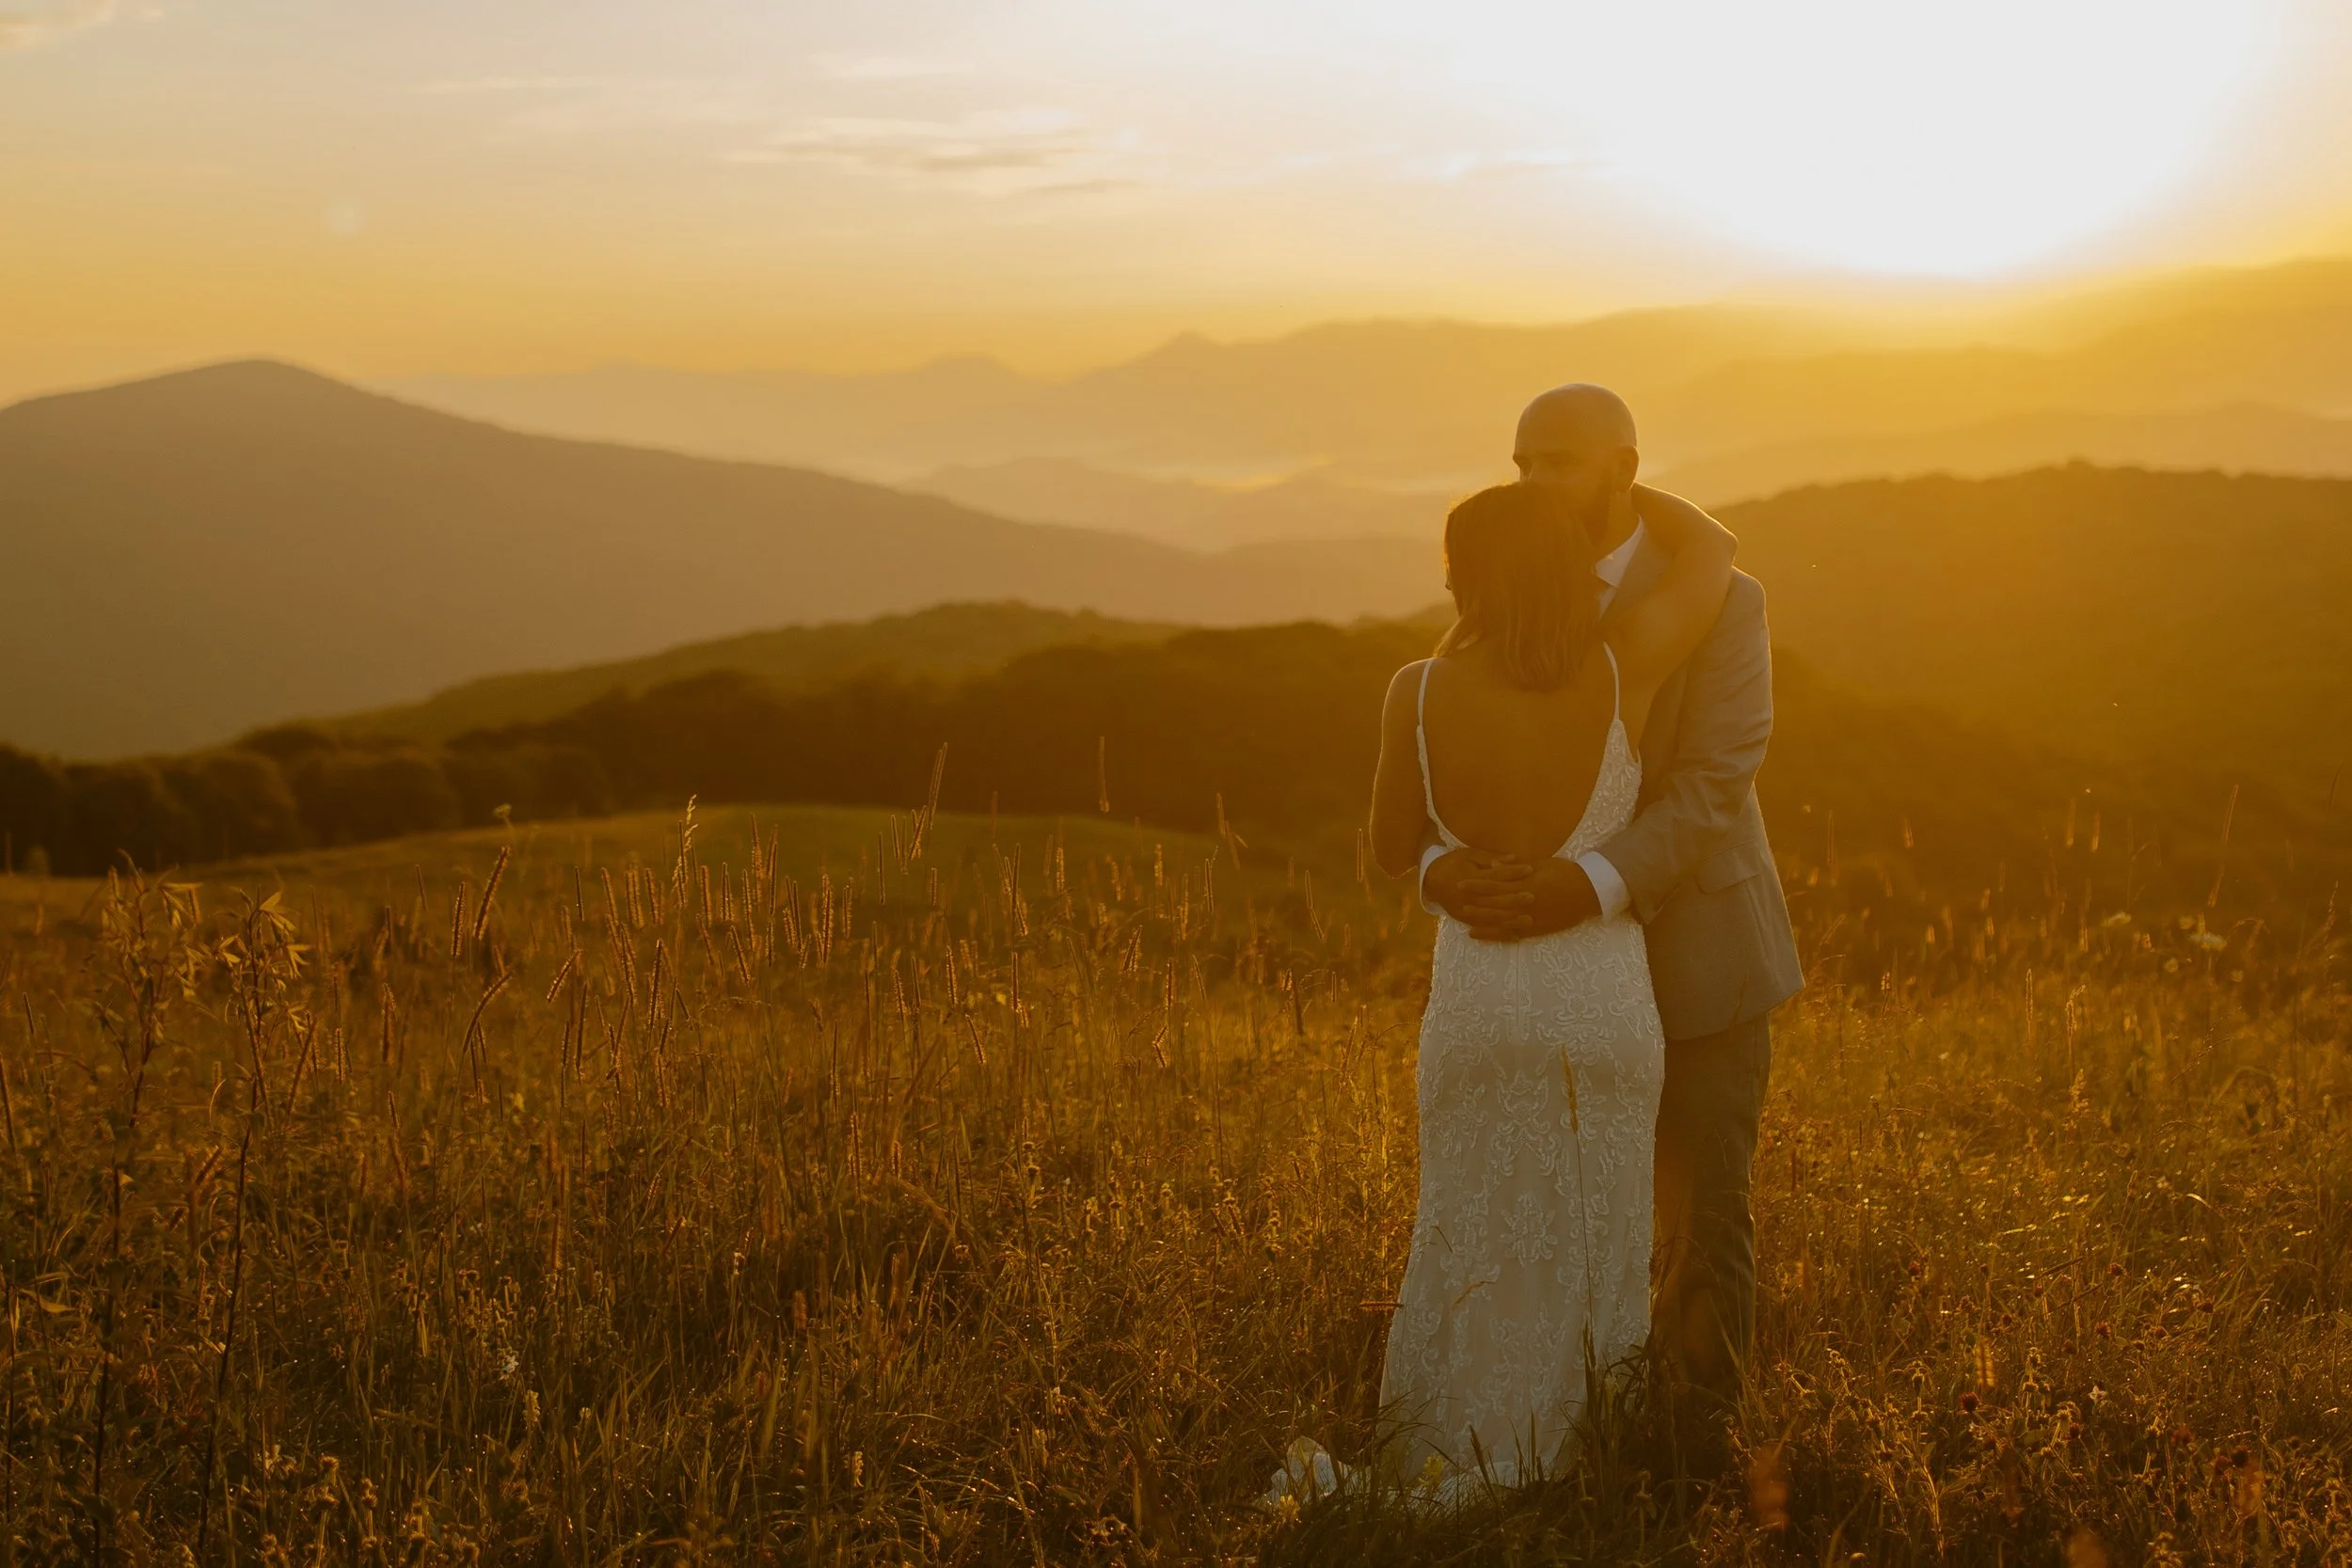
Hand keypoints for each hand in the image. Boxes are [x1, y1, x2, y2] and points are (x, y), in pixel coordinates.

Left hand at [1425, 850, 1602, 941]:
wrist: (1590, 891)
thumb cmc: (1566, 872)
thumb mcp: (1541, 864)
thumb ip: (1516, 868)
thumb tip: (1493, 866)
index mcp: (1526, 884)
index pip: (1495, 885)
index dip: (1476, 885)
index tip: (1461, 883)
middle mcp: (1526, 903)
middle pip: (1494, 904)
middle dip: (1474, 903)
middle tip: (1456, 902)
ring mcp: (1531, 918)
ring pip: (1500, 920)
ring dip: (1481, 920)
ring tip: (1464, 920)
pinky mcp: (1537, 929)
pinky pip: (1512, 933)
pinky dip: (1495, 934)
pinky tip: (1480, 934)